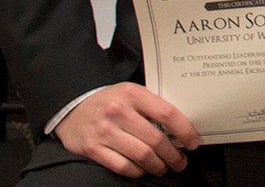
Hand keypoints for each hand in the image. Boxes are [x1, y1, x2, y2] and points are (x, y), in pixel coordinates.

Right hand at [54, 83, 197, 177]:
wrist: (71, 107)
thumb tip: (180, 125)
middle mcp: (118, 112)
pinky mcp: (93, 149)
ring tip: (164, 167)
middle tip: (180, 161)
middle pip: (155, 139)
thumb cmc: (108, 101)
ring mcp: (104, 132)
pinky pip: (122, 166)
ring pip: (141, 155)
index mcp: (132, 94)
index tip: (193, 142)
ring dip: (158, 166)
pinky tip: (143, 169)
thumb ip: (151, 105)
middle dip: (173, 154)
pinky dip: (137, 171)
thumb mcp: (130, 93)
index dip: (184, 130)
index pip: (167, 113)